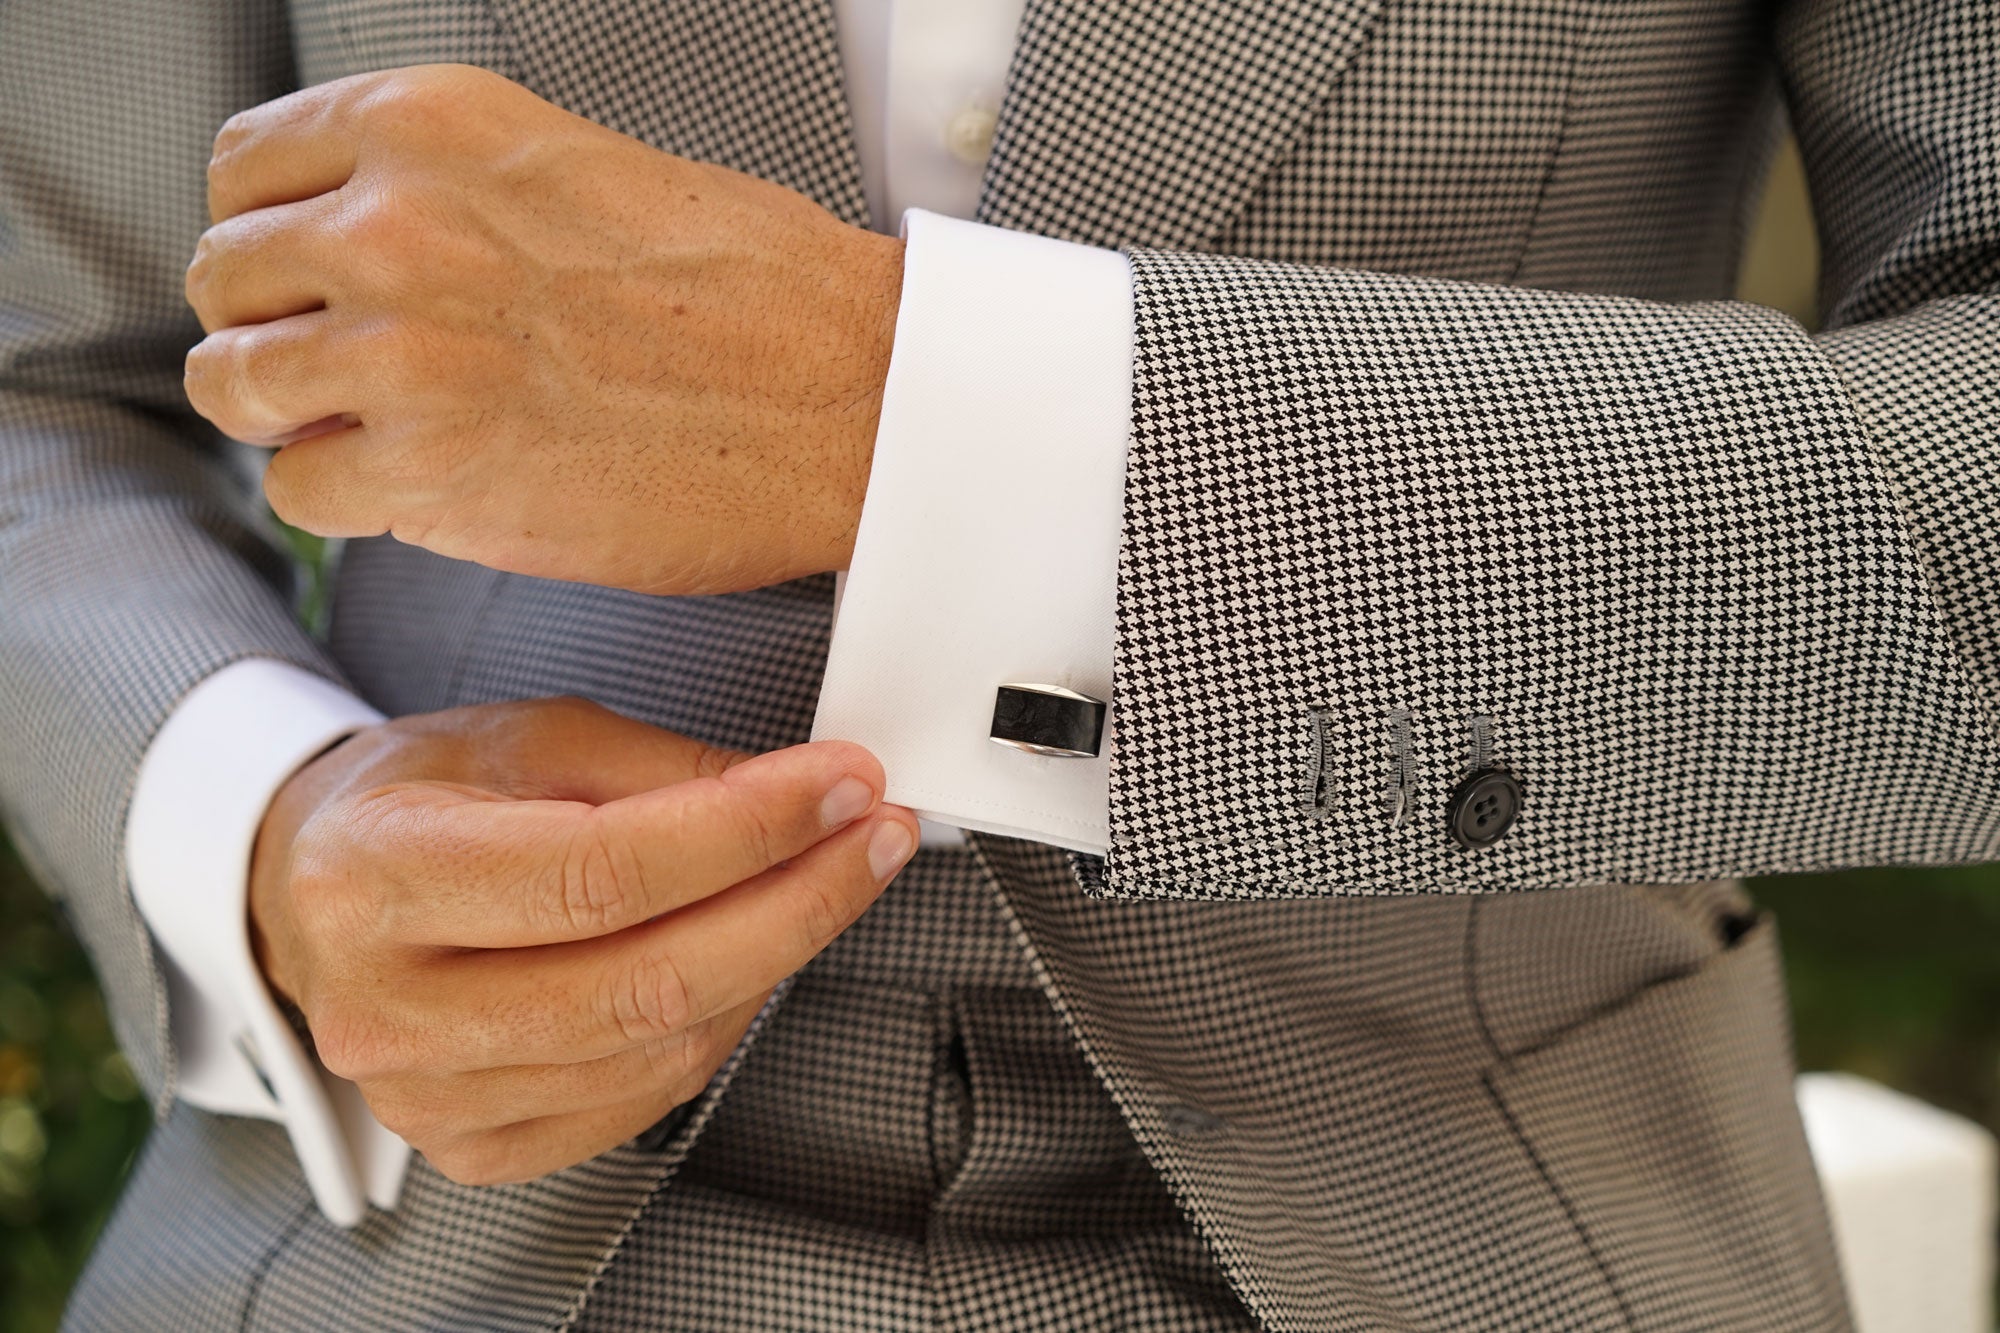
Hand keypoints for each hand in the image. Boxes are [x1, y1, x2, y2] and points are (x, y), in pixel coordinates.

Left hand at [184, 64, 902, 596]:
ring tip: (383, 434)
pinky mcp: (426, 469)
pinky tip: (431, 488)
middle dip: (277, 329)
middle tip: (350, 370)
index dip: (274, 236)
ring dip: (296, 418)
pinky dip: (351, 500)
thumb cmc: (758, 291)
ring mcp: (400, 349)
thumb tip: (370, 246)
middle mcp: (394, 222)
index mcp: (431, 124)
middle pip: (223, 278)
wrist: (852, 395)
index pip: (244, 167)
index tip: (309, 280)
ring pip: (236, 387)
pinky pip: (300, 490)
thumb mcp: (582, 169)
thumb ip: (453, 193)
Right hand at [249, 696, 918, 1184]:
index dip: (745, 831)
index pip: (599, 871)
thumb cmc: (414, 803)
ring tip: (828, 880)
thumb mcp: (521, 738)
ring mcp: (427, 1096)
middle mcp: (388, 1007)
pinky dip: (722, 1023)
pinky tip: (751, 954)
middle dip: (795, 902)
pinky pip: (644, 1098)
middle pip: (644, 981)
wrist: (310, 893)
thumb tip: (797, 796)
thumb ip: (659, 770)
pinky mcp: (473, 1145)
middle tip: (872, 837)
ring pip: (659, 1048)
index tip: (842, 784)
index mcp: (377, 877)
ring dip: (776, 960)